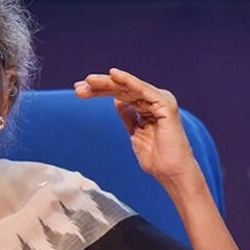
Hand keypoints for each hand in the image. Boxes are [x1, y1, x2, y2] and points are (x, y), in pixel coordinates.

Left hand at [73, 67, 199, 187]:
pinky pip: (143, 90)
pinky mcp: (165, 105)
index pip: (119, 95)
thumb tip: (117, 100)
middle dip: (99, 87)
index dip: (99, 91)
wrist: (171, 173)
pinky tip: (114, 75)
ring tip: (89, 81)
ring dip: (107, 83)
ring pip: (129, 88)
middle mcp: (154, 101)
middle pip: (122, 89)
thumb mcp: (135, 133)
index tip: (79, 91)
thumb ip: (128, 116)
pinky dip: (129, 81)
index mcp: (147, 106)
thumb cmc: (156, 158)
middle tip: (78, 86)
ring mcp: (160, 101)